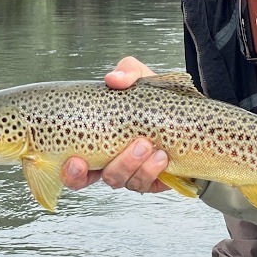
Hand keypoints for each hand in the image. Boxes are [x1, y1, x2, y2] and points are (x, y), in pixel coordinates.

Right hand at [60, 57, 169, 192]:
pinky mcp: (152, 180)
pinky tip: (161, 156)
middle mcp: (109, 161)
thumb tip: (113, 79)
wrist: (186, 112)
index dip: (70, 171)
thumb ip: (126, 72)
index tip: (76, 161)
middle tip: (126, 146)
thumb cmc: (154, 98)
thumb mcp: (140, 78)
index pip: (73, 166)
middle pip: (90, 180)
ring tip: (147, 144)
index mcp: (96, 140)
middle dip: (106, 169)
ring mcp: (130, 173)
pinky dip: (151, 170)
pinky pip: (146, 185)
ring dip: (132, 164)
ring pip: (121, 181)